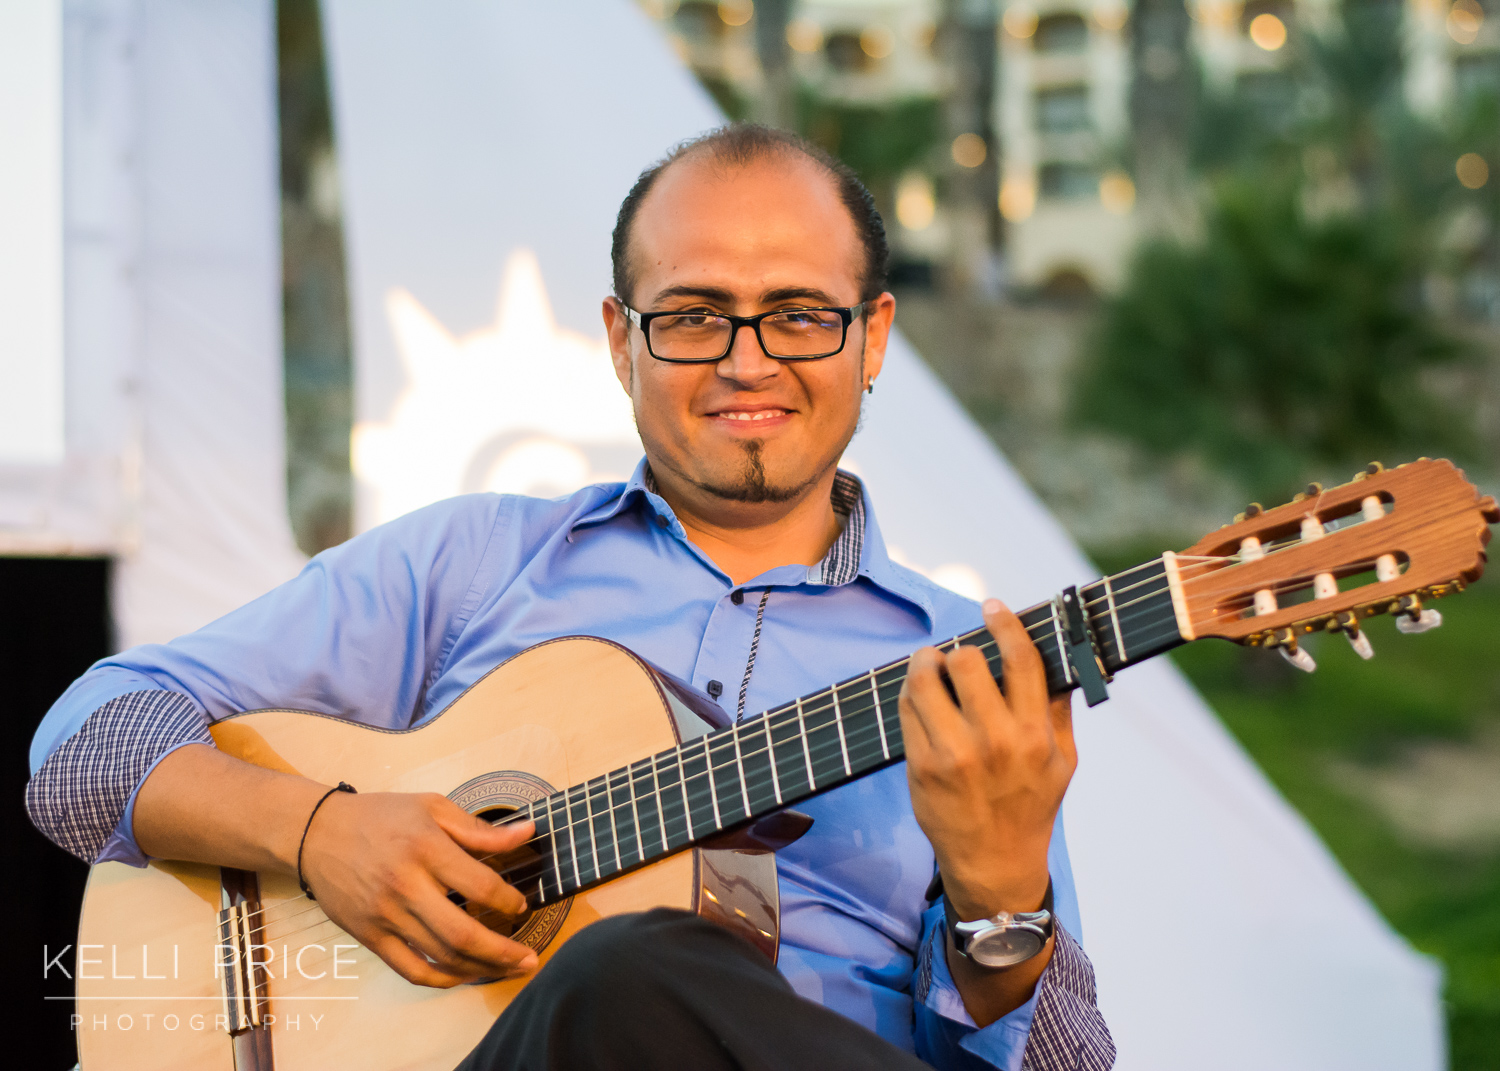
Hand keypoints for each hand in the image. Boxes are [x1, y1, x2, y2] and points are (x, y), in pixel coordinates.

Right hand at [300, 791, 539, 986]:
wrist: (317, 833)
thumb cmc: (380, 816)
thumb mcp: (432, 807)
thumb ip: (480, 829)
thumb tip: (527, 832)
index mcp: (425, 848)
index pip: (479, 885)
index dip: (507, 900)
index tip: (521, 906)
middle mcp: (405, 885)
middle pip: (463, 933)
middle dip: (503, 952)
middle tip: (530, 958)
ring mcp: (385, 916)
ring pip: (441, 957)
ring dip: (481, 969)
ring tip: (508, 970)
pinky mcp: (369, 936)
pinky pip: (410, 970)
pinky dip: (442, 980)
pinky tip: (464, 975)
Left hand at [900, 598, 1075, 921]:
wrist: (994, 864)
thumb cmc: (1031, 805)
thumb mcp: (1063, 761)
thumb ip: (1057, 708)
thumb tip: (1059, 654)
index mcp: (1035, 735)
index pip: (1021, 660)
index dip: (1004, 623)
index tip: (992, 606)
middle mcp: (995, 742)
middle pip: (967, 662)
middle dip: (961, 651)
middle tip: (958, 657)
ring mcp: (954, 755)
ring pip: (926, 680)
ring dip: (926, 664)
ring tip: (932, 666)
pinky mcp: (921, 767)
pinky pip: (907, 709)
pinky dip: (911, 693)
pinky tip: (921, 695)